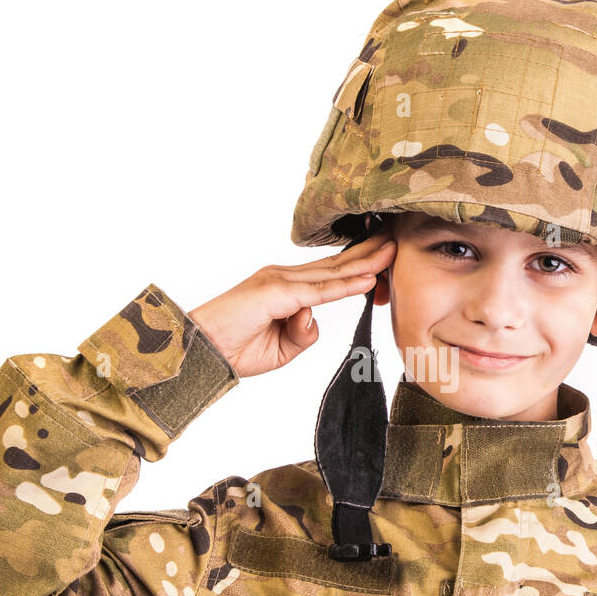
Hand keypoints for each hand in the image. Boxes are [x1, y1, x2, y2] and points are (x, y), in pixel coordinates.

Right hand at [186, 228, 396, 378]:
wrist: (200, 353)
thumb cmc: (234, 350)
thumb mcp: (282, 349)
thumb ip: (303, 333)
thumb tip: (313, 319)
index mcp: (283, 286)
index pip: (328, 272)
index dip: (358, 266)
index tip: (383, 259)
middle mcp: (282, 276)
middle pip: (334, 263)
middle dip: (368, 253)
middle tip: (396, 242)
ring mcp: (278, 281)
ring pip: (331, 271)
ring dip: (364, 263)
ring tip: (391, 253)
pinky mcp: (275, 293)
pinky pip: (318, 292)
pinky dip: (344, 286)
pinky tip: (367, 281)